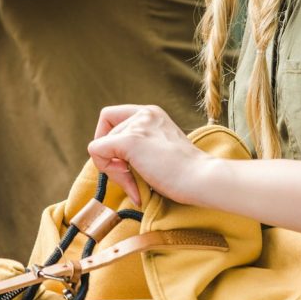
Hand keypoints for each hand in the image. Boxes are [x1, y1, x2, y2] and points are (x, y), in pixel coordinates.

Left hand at [87, 105, 210, 206]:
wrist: (202, 179)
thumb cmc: (186, 174)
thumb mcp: (159, 150)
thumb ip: (138, 148)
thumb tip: (109, 161)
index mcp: (151, 113)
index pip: (111, 119)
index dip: (111, 142)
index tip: (126, 163)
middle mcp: (143, 113)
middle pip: (105, 134)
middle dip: (114, 163)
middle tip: (134, 182)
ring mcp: (137, 125)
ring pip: (100, 146)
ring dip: (115, 173)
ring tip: (137, 186)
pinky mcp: (131, 141)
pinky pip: (97, 151)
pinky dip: (108, 172)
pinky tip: (132, 185)